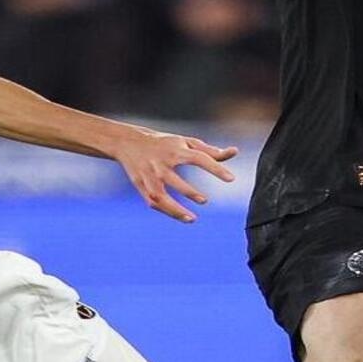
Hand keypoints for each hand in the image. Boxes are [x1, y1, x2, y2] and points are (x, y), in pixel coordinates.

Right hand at [110, 129, 239, 222]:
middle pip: (174, 179)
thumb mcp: (185, 142)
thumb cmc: (164, 143)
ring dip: (175, 209)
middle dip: (189, 191)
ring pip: (160, 196)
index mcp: (176, 150)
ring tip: (193, 219)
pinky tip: (182, 216)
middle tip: (205, 200)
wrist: (129, 142)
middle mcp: (161, 163)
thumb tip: (234, 152)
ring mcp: (149, 176)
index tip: (231, 179)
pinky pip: (154, 202)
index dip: (215, 168)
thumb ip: (210, 150)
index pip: (199, 158)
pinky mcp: (141, 185)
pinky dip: (167, 211)